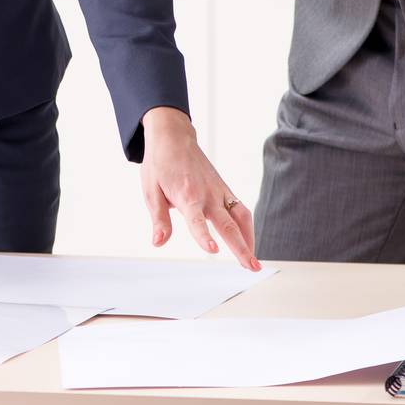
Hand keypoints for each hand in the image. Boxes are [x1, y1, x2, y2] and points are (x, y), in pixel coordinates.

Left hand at [139, 106, 260, 270]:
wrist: (173, 137)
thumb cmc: (160, 164)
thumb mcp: (151, 191)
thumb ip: (159, 219)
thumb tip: (158, 242)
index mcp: (187, 195)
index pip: (196, 220)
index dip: (203, 236)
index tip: (212, 250)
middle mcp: (207, 194)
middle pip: (228, 224)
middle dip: (242, 247)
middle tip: (252, 267)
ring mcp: (219, 191)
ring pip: (241, 216)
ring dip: (249, 239)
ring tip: (254, 261)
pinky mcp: (224, 188)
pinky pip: (241, 209)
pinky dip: (247, 226)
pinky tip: (248, 241)